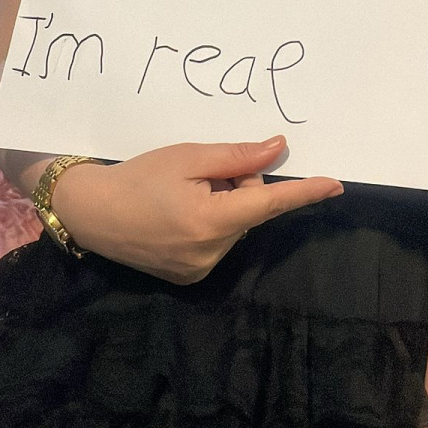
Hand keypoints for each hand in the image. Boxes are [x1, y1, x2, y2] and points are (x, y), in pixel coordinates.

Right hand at [52, 135, 343, 281]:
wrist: (92, 213)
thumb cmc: (138, 177)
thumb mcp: (187, 157)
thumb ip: (236, 157)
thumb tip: (278, 149)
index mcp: (211, 221)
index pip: (269, 203)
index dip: (303, 193)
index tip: (335, 185)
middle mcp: (211, 253)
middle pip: (250, 210)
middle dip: (239, 186)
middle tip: (202, 172)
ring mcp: (200, 270)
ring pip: (235, 226)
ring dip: (223, 205)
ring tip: (182, 195)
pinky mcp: (190, 278)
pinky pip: (218, 243)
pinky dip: (210, 224)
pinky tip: (178, 216)